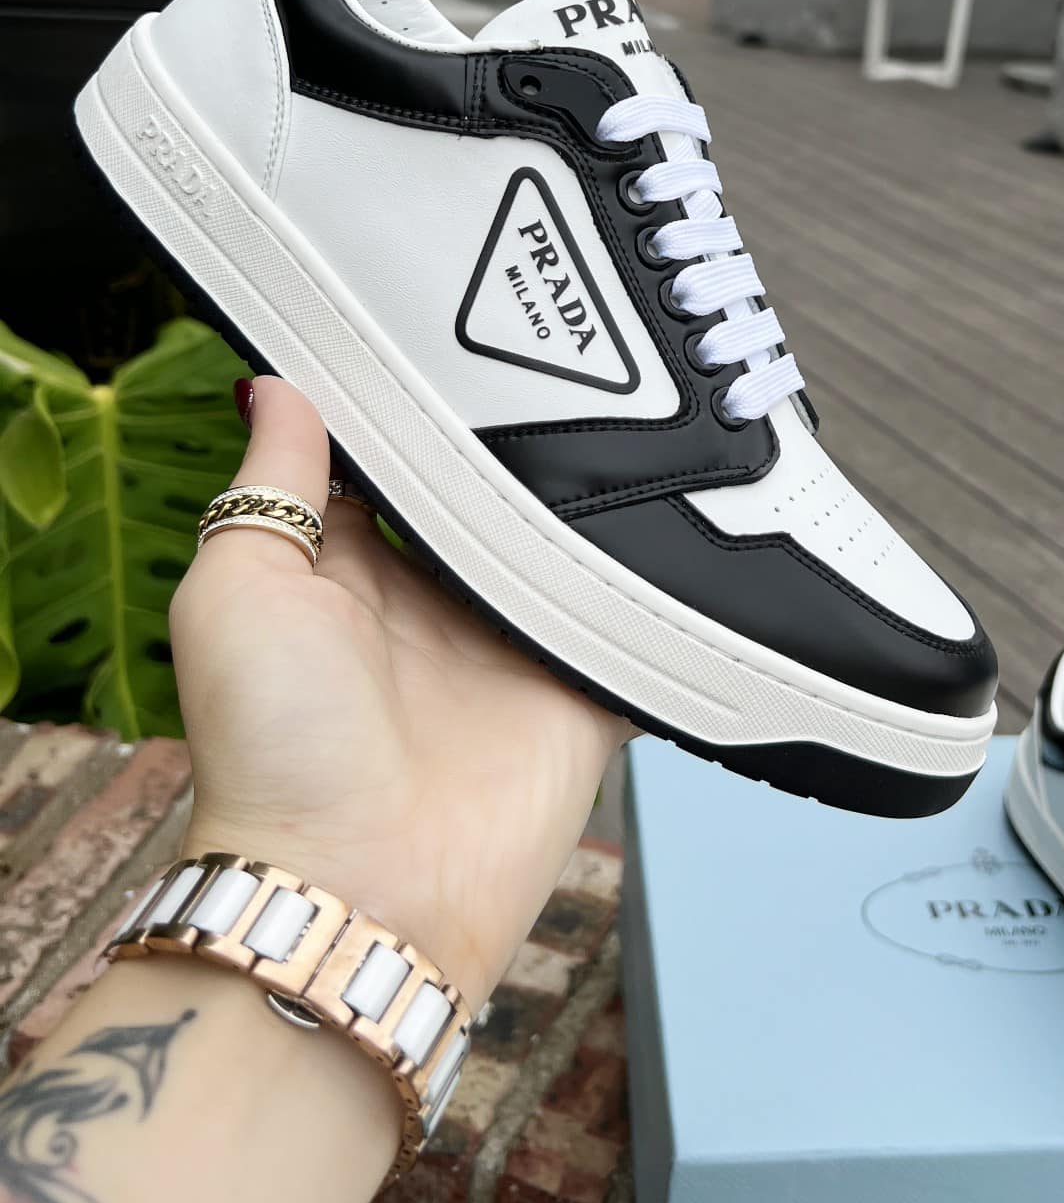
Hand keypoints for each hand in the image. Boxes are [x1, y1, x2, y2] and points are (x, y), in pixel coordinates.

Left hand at [171, 377, 628, 1010]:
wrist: (363, 886)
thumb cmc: (272, 751)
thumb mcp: (236, 589)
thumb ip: (270, 486)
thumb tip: (278, 385)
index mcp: (352, 566)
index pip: (395, 458)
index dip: (417, 397)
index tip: (449, 315)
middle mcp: (438, 599)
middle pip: (492, 490)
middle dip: (522, 433)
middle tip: (564, 348)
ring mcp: (516, 643)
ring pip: (571, 540)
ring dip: (598, 494)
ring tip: (637, 401)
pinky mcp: (587, 687)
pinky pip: (638, 617)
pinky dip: (664, 580)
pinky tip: (688, 513)